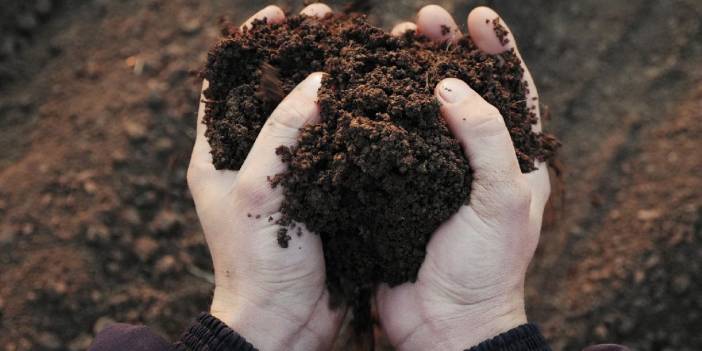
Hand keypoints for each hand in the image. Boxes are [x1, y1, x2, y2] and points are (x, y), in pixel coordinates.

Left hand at [187, 5, 342, 350]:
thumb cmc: (256, 261)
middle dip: (298, 53)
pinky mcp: (320, 192)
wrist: (286, 321)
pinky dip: (351, 120)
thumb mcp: (256, 189)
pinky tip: (375, 98)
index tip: (276, 15)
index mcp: (217, 154)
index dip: (250, 46)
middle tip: (328, 21)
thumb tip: (316, 81)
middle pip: (272, 91)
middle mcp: (251, 159)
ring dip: (330, 82)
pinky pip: (334, 145)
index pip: (226, 84)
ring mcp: (288, 175)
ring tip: (357, 49)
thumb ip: (280, 131)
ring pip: (307, 115)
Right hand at [377, 6, 549, 349]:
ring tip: (392, 42)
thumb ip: (486, 139)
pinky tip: (363, 91)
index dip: (497, 51)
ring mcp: (433, 173)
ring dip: (407, 75)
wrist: (444, 323)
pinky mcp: (399, 188)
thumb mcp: (503, 201)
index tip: (478, 18)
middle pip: (462, 91)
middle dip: (445, 52)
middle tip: (423, 20)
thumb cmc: (486, 268)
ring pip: (421, 111)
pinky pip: (389, 142)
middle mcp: (473, 160)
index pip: (511, 90)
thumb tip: (450, 88)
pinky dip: (378, 115)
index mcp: (513, 160)